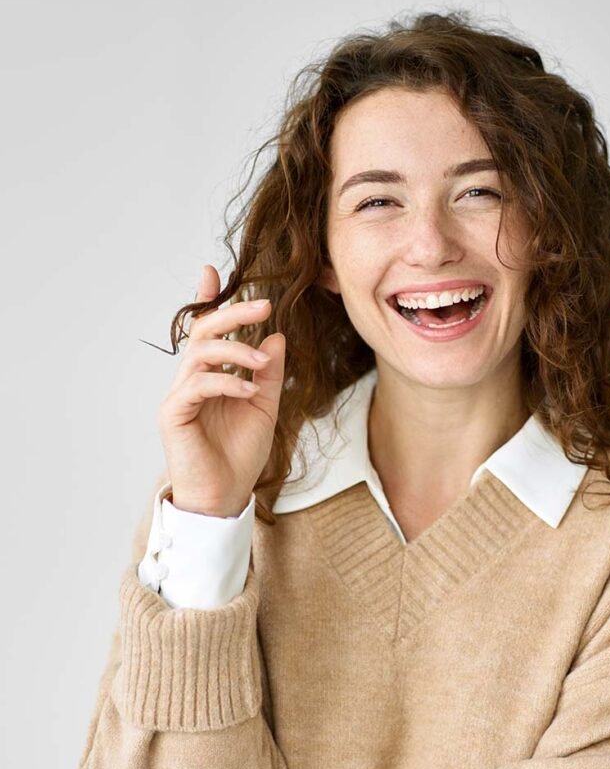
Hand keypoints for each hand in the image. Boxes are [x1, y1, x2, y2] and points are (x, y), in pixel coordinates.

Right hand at [158, 265, 285, 516]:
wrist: (225, 497)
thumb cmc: (240, 455)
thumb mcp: (265, 408)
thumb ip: (269, 374)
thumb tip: (277, 337)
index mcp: (210, 376)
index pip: (206, 332)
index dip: (207, 301)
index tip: (211, 271)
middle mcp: (191, 380)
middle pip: (203, 332)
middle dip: (233, 314)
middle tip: (264, 306)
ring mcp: (180, 396)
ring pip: (200, 354)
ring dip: (237, 351)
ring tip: (263, 364)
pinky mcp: (174, 414)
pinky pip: (198, 385)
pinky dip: (227, 382)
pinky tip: (249, 390)